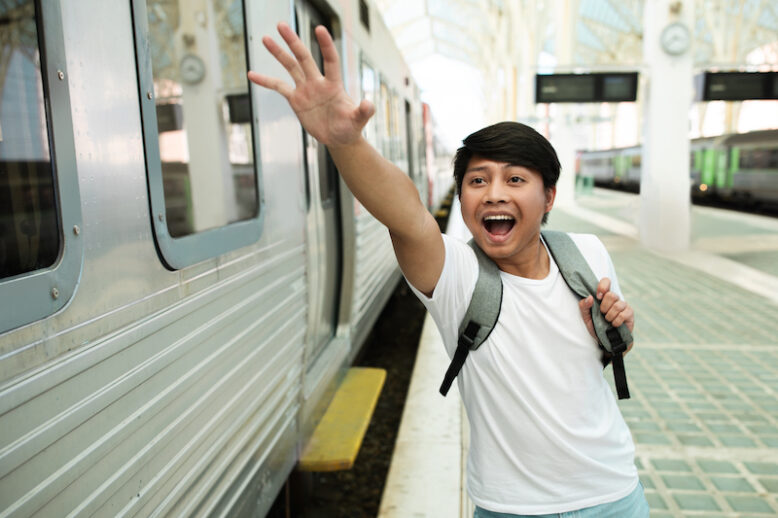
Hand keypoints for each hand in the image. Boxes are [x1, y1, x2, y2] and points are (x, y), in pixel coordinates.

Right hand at [247, 22, 373, 148]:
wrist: (338, 137)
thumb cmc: (350, 128)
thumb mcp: (358, 121)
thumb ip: (363, 112)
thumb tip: (369, 104)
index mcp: (333, 85)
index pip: (330, 61)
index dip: (325, 45)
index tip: (320, 29)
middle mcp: (318, 83)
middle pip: (304, 58)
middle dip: (293, 42)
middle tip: (281, 25)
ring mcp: (305, 89)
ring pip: (290, 67)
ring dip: (278, 53)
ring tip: (265, 38)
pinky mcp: (296, 99)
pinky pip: (279, 87)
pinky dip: (265, 81)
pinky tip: (251, 74)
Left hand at [578, 277, 634, 353]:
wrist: (606, 341)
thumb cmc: (596, 327)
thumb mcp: (586, 318)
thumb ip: (584, 307)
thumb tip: (589, 297)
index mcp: (604, 296)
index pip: (606, 281)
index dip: (603, 286)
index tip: (598, 296)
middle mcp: (615, 299)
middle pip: (611, 295)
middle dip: (604, 306)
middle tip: (602, 314)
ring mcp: (623, 305)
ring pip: (617, 305)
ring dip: (610, 315)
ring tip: (607, 321)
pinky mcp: (630, 314)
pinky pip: (623, 314)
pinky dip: (616, 321)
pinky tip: (614, 325)